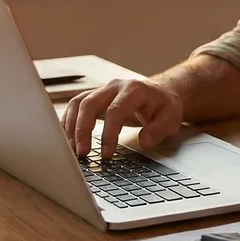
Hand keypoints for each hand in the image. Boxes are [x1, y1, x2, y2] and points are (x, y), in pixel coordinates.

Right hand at [61, 78, 184, 158]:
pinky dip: (68, 122)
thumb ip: (159, 130)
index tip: (106, 154)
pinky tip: (68, 139)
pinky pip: (76, 106)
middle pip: (89, 103)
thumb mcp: (171, 118)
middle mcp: (115, 86)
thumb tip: (144, 141)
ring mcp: (103, 90)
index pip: (115, 110)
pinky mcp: (95, 97)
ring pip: (78, 103)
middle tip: (81, 153)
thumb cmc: (164, 106)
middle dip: (81, 130)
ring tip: (71, 149)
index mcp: (134, 90)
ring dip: (71, 126)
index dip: (108, 133)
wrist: (161, 93)